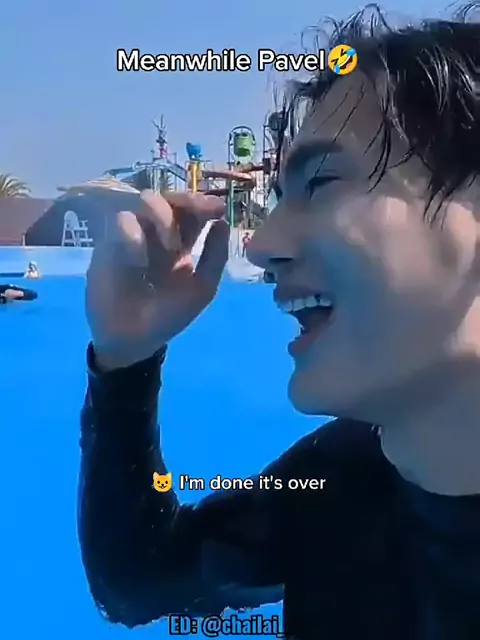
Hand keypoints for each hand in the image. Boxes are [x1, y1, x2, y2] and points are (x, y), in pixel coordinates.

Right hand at [65, 179, 228, 369]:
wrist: (133, 339)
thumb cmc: (168, 315)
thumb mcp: (201, 290)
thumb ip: (214, 258)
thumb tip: (223, 224)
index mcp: (182, 243)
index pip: (193, 214)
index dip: (205, 205)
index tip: (218, 208)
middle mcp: (158, 233)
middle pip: (171, 200)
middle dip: (187, 200)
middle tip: (199, 209)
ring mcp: (134, 235)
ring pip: (146, 202)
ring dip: (163, 216)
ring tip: (171, 245)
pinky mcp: (109, 242)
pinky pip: (121, 222)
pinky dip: (133, 236)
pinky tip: (140, 261)